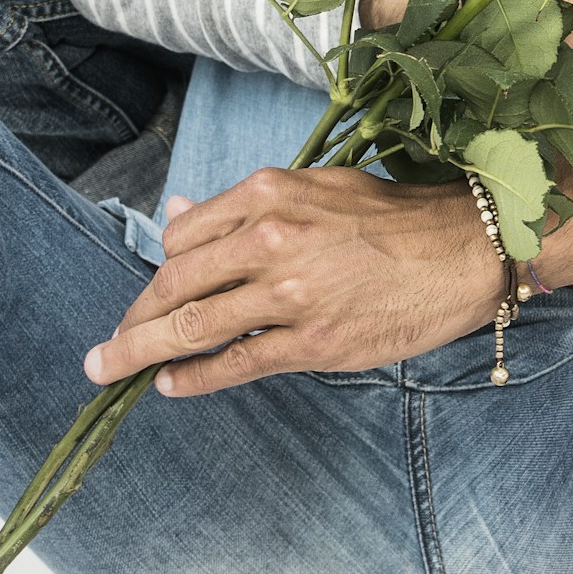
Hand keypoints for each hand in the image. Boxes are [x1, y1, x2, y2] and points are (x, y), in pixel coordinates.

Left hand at [83, 167, 501, 393]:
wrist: (465, 251)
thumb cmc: (393, 219)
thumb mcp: (315, 188)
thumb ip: (245, 206)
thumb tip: (177, 213)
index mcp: (269, 196)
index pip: (183, 235)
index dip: (159, 269)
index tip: (151, 293)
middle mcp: (270, 241)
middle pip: (175, 282)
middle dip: (134, 317)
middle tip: (108, 345)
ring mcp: (289, 295)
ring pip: (193, 326)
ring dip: (140, 350)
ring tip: (108, 368)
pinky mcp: (312, 342)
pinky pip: (235, 363)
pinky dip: (192, 377)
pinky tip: (167, 385)